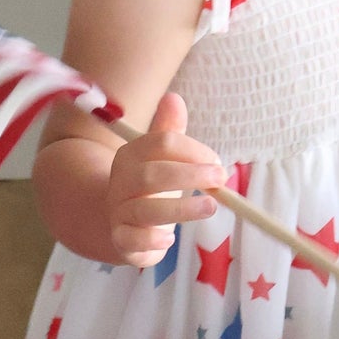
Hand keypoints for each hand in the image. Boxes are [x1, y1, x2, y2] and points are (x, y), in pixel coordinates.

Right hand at [107, 91, 224, 268]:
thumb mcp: (160, 157)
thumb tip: (174, 98)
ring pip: (146, 210)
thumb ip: (170, 131)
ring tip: (210, 207)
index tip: (217, 162)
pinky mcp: (121, 240)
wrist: (118, 222)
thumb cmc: (150, 186)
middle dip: (190, 175)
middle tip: (220, 180)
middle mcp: (121, 182)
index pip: (162, 144)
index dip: (194, 151)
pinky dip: (152, 240)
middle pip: (152, 175)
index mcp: (131, 155)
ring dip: (182, 208)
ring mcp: (119, 212)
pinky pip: (132, 240)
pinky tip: (170, 240)